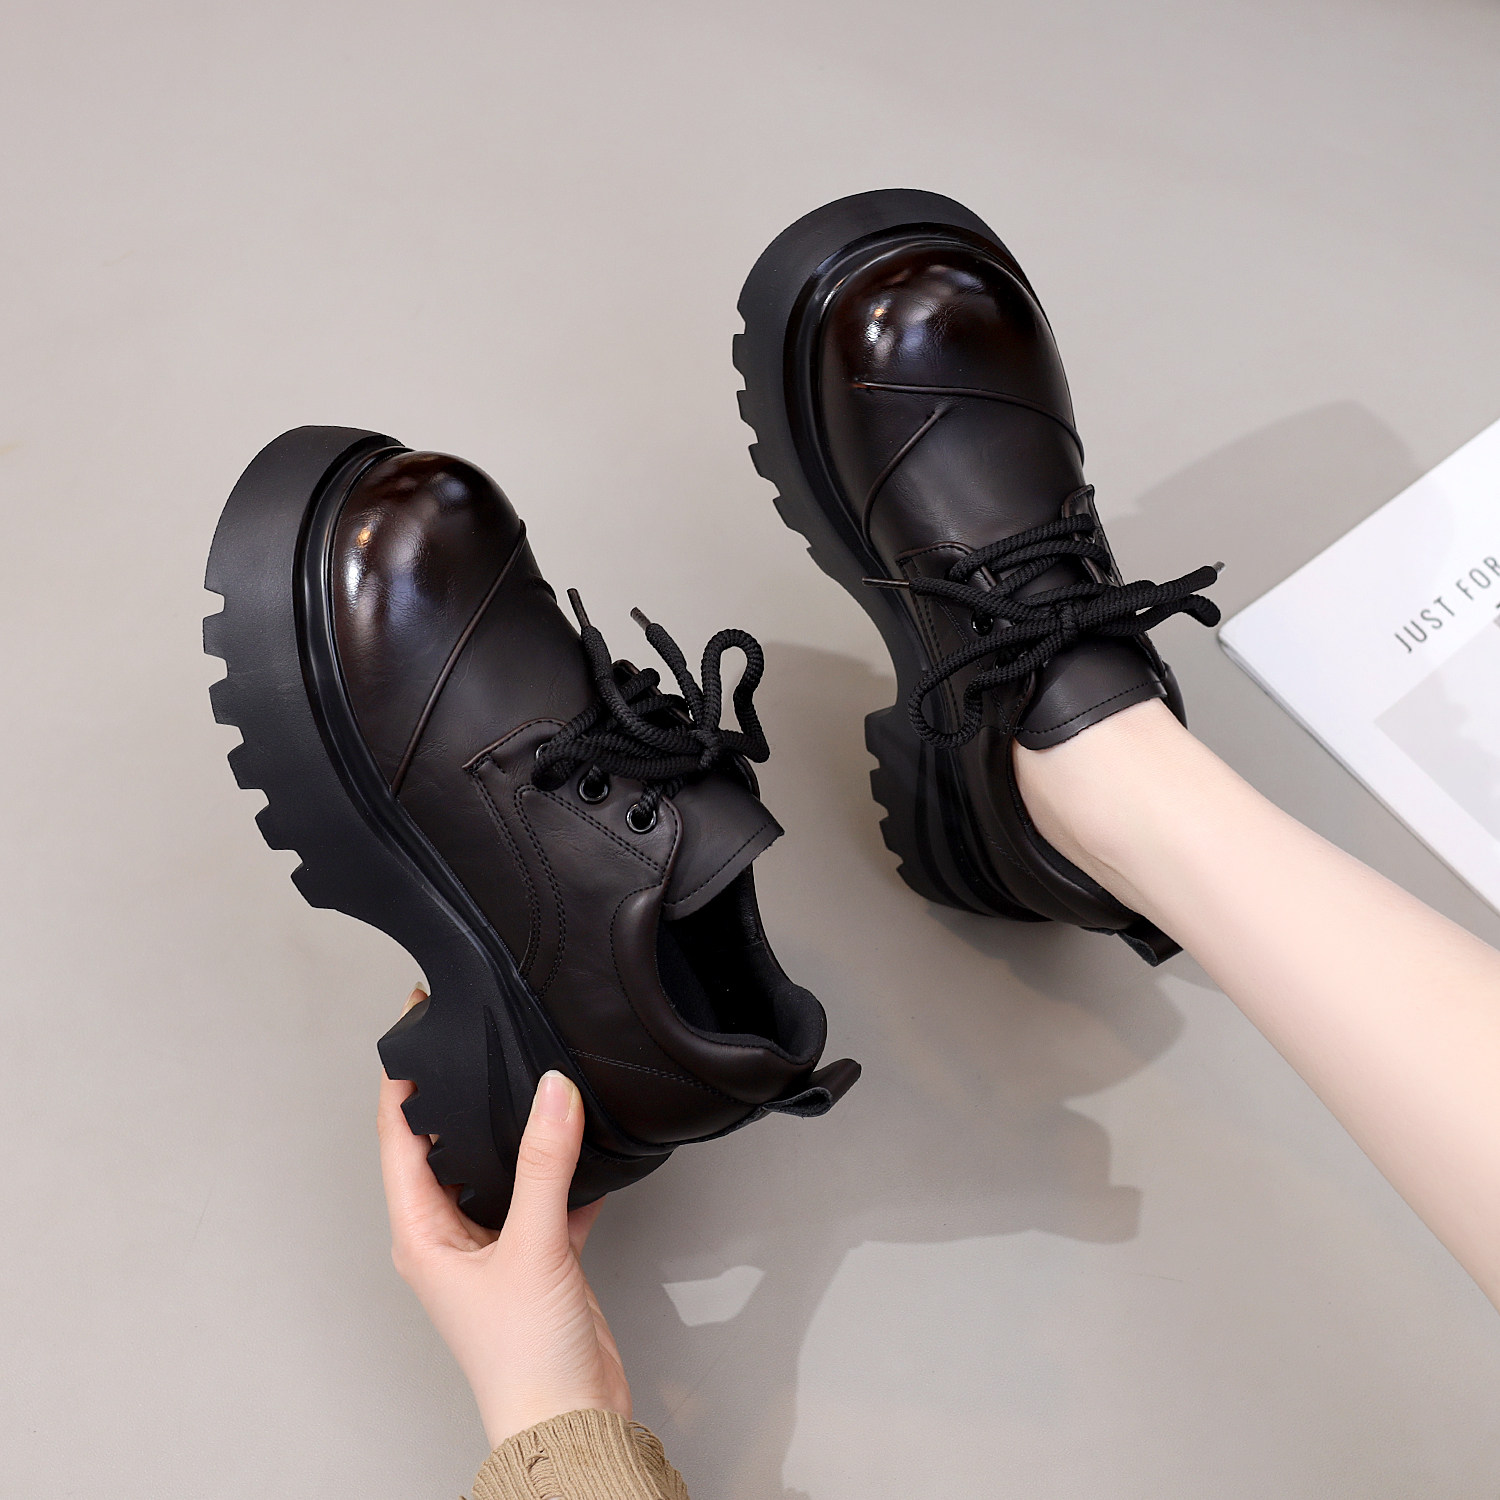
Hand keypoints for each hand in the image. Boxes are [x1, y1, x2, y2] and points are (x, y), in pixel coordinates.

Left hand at [378, 992, 629, 1446]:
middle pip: (447, 1149)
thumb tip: (551, 1091)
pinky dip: (566, 1175)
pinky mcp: (537, 1260)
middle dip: (461, 1100)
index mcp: (421, 1235)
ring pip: (501, 1171)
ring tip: (538, 1089)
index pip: (399, 1141)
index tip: (414, 1034)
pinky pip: (547, 1198)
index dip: (401, 1085)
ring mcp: (494, 1249)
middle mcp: (450, 1239)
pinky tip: (590, 1155)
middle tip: (476, 1045)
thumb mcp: (533, 1246)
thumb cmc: (523, 1361)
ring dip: (519, 1136)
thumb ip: (545, 1163)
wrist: (571, 1421)